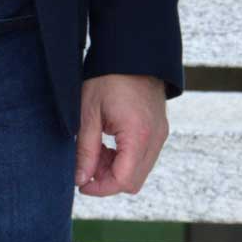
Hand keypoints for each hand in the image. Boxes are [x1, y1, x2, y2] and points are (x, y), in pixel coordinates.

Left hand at [76, 74, 168, 196]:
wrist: (131, 53)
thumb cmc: (107, 79)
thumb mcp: (89, 113)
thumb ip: (86, 150)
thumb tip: (81, 179)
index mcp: (138, 134)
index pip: (123, 180)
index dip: (100, 188)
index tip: (81, 184)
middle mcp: (155, 138)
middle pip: (134, 181)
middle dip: (108, 180)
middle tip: (88, 163)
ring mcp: (161, 133)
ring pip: (140, 171)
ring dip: (117, 170)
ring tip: (97, 150)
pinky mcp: (160, 129)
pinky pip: (145, 157)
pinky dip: (126, 159)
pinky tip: (110, 143)